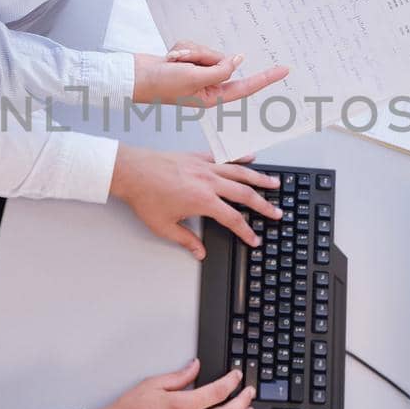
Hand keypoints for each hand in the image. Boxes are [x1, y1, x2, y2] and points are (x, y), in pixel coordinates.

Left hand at [110, 144, 281, 257]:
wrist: (131, 171)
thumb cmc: (145, 196)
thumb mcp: (164, 226)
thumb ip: (186, 239)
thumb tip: (199, 251)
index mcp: (203, 201)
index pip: (233, 219)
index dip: (246, 231)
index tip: (254, 239)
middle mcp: (208, 182)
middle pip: (244, 194)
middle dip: (264, 205)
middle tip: (277, 212)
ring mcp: (205, 167)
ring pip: (240, 172)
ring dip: (260, 179)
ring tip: (275, 183)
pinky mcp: (198, 157)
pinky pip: (225, 156)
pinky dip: (240, 157)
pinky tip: (251, 158)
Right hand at [133, 42, 287, 106]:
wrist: (135, 75)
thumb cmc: (161, 84)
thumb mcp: (194, 78)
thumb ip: (219, 70)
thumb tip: (237, 61)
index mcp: (213, 96)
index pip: (245, 86)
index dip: (265, 78)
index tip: (284, 69)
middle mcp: (209, 85)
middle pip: (223, 61)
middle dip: (204, 56)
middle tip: (183, 62)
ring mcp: (199, 72)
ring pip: (209, 51)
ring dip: (191, 51)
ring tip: (173, 61)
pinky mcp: (189, 61)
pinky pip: (196, 46)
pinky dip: (182, 48)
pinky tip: (170, 57)